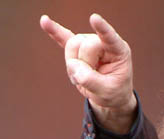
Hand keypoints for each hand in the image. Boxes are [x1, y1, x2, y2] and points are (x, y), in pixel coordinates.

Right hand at [40, 13, 136, 132]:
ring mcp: (89, 43)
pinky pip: (63, 38)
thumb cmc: (114, 92)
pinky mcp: (78, 49)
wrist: (109, 96)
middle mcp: (103, 42)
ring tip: (84, 76)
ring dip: (73, 66)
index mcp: (118, 51)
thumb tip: (74, 68)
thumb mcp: (107, 92)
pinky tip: (44, 21)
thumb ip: (91, 81)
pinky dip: (54, 31)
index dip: (101, 29)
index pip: (109, 37)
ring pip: (71, 46)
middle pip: (83, 45)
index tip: (94, 18)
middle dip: (83, 66)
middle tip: (92, 80)